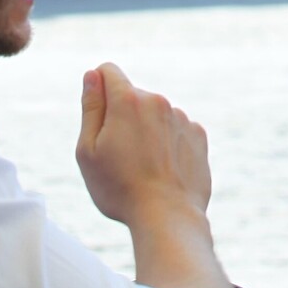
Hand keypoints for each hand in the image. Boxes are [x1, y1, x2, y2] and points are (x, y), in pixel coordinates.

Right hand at [75, 63, 211, 224]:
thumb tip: (93, 75)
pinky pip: (174, 131)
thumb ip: (91, 107)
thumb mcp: (88, 150)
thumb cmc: (119, 188)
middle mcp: (159, 102)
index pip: (108, 71)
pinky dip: (166, 144)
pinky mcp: (198, 136)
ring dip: (146, 131)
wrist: (167, 217)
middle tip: (118, 155)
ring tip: (142, 167)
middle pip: (132, 96)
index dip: (99, 89)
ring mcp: (182, 119)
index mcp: (129, 101)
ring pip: (155, 115)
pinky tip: (162, 170)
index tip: (99, 117)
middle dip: (122, 116)